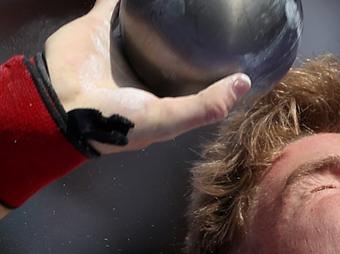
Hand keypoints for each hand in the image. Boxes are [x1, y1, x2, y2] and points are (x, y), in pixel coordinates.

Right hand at [43, 0, 250, 153]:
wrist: (61, 106)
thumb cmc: (119, 122)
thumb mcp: (170, 121)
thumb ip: (207, 105)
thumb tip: (244, 83)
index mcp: (161, 97)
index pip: (192, 81)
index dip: (213, 71)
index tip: (237, 55)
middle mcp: (143, 73)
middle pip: (172, 50)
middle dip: (189, 36)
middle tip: (215, 17)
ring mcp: (121, 49)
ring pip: (147, 25)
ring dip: (161, 13)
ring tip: (186, 2)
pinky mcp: (99, 26)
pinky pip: (114, 4)